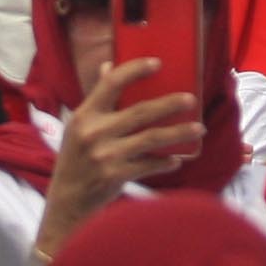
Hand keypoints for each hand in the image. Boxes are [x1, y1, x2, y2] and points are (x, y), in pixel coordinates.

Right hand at [37, 58, 203, 258]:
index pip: (110, 83)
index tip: (157, 63)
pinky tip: (177, 158)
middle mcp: (94, 132)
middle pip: (140, 111)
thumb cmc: (75, 159)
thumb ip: (96, 98)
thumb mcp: (78, 126)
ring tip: (199, 128)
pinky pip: (149, 165)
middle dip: (170, 104)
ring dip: (178, 132)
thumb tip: (108, 66)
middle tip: (192, 99)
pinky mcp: (115, 176)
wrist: (66, 201)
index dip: (134, 70)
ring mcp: (105, 155)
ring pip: (151, 138)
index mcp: (84, 115)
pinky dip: (166, 161)